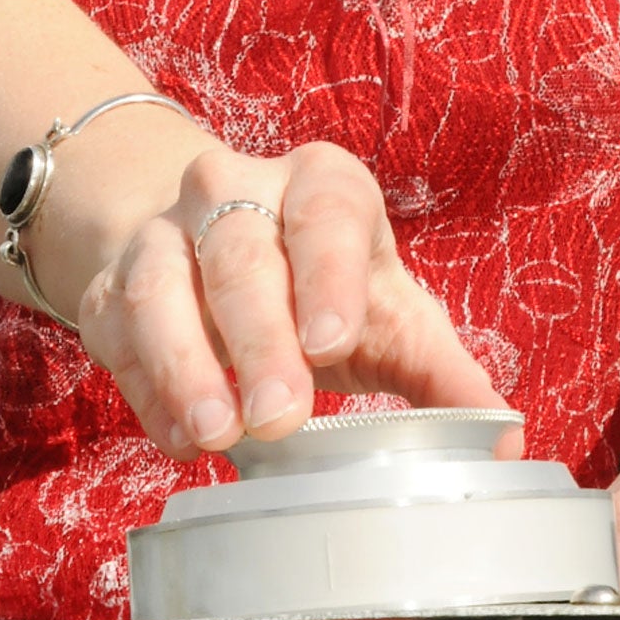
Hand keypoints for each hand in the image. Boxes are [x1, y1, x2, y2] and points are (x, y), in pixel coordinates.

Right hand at [77, 140, 507, 457]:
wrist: (212, 235)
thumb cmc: (323, 282)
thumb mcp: (390, 311)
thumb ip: (442, 372)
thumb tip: (504, 435)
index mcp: (320, 184)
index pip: (324, 215)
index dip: (327, 276)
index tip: (333, 341)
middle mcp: (235, 191)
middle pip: (241, 256)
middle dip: (259, 340)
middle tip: (279, 417)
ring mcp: (166, 232)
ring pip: (163, 286)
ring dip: (185, 364)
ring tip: (216, 434)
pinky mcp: (114, 281)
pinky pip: (117, 328)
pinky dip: (144, 385)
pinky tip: (177, 434)